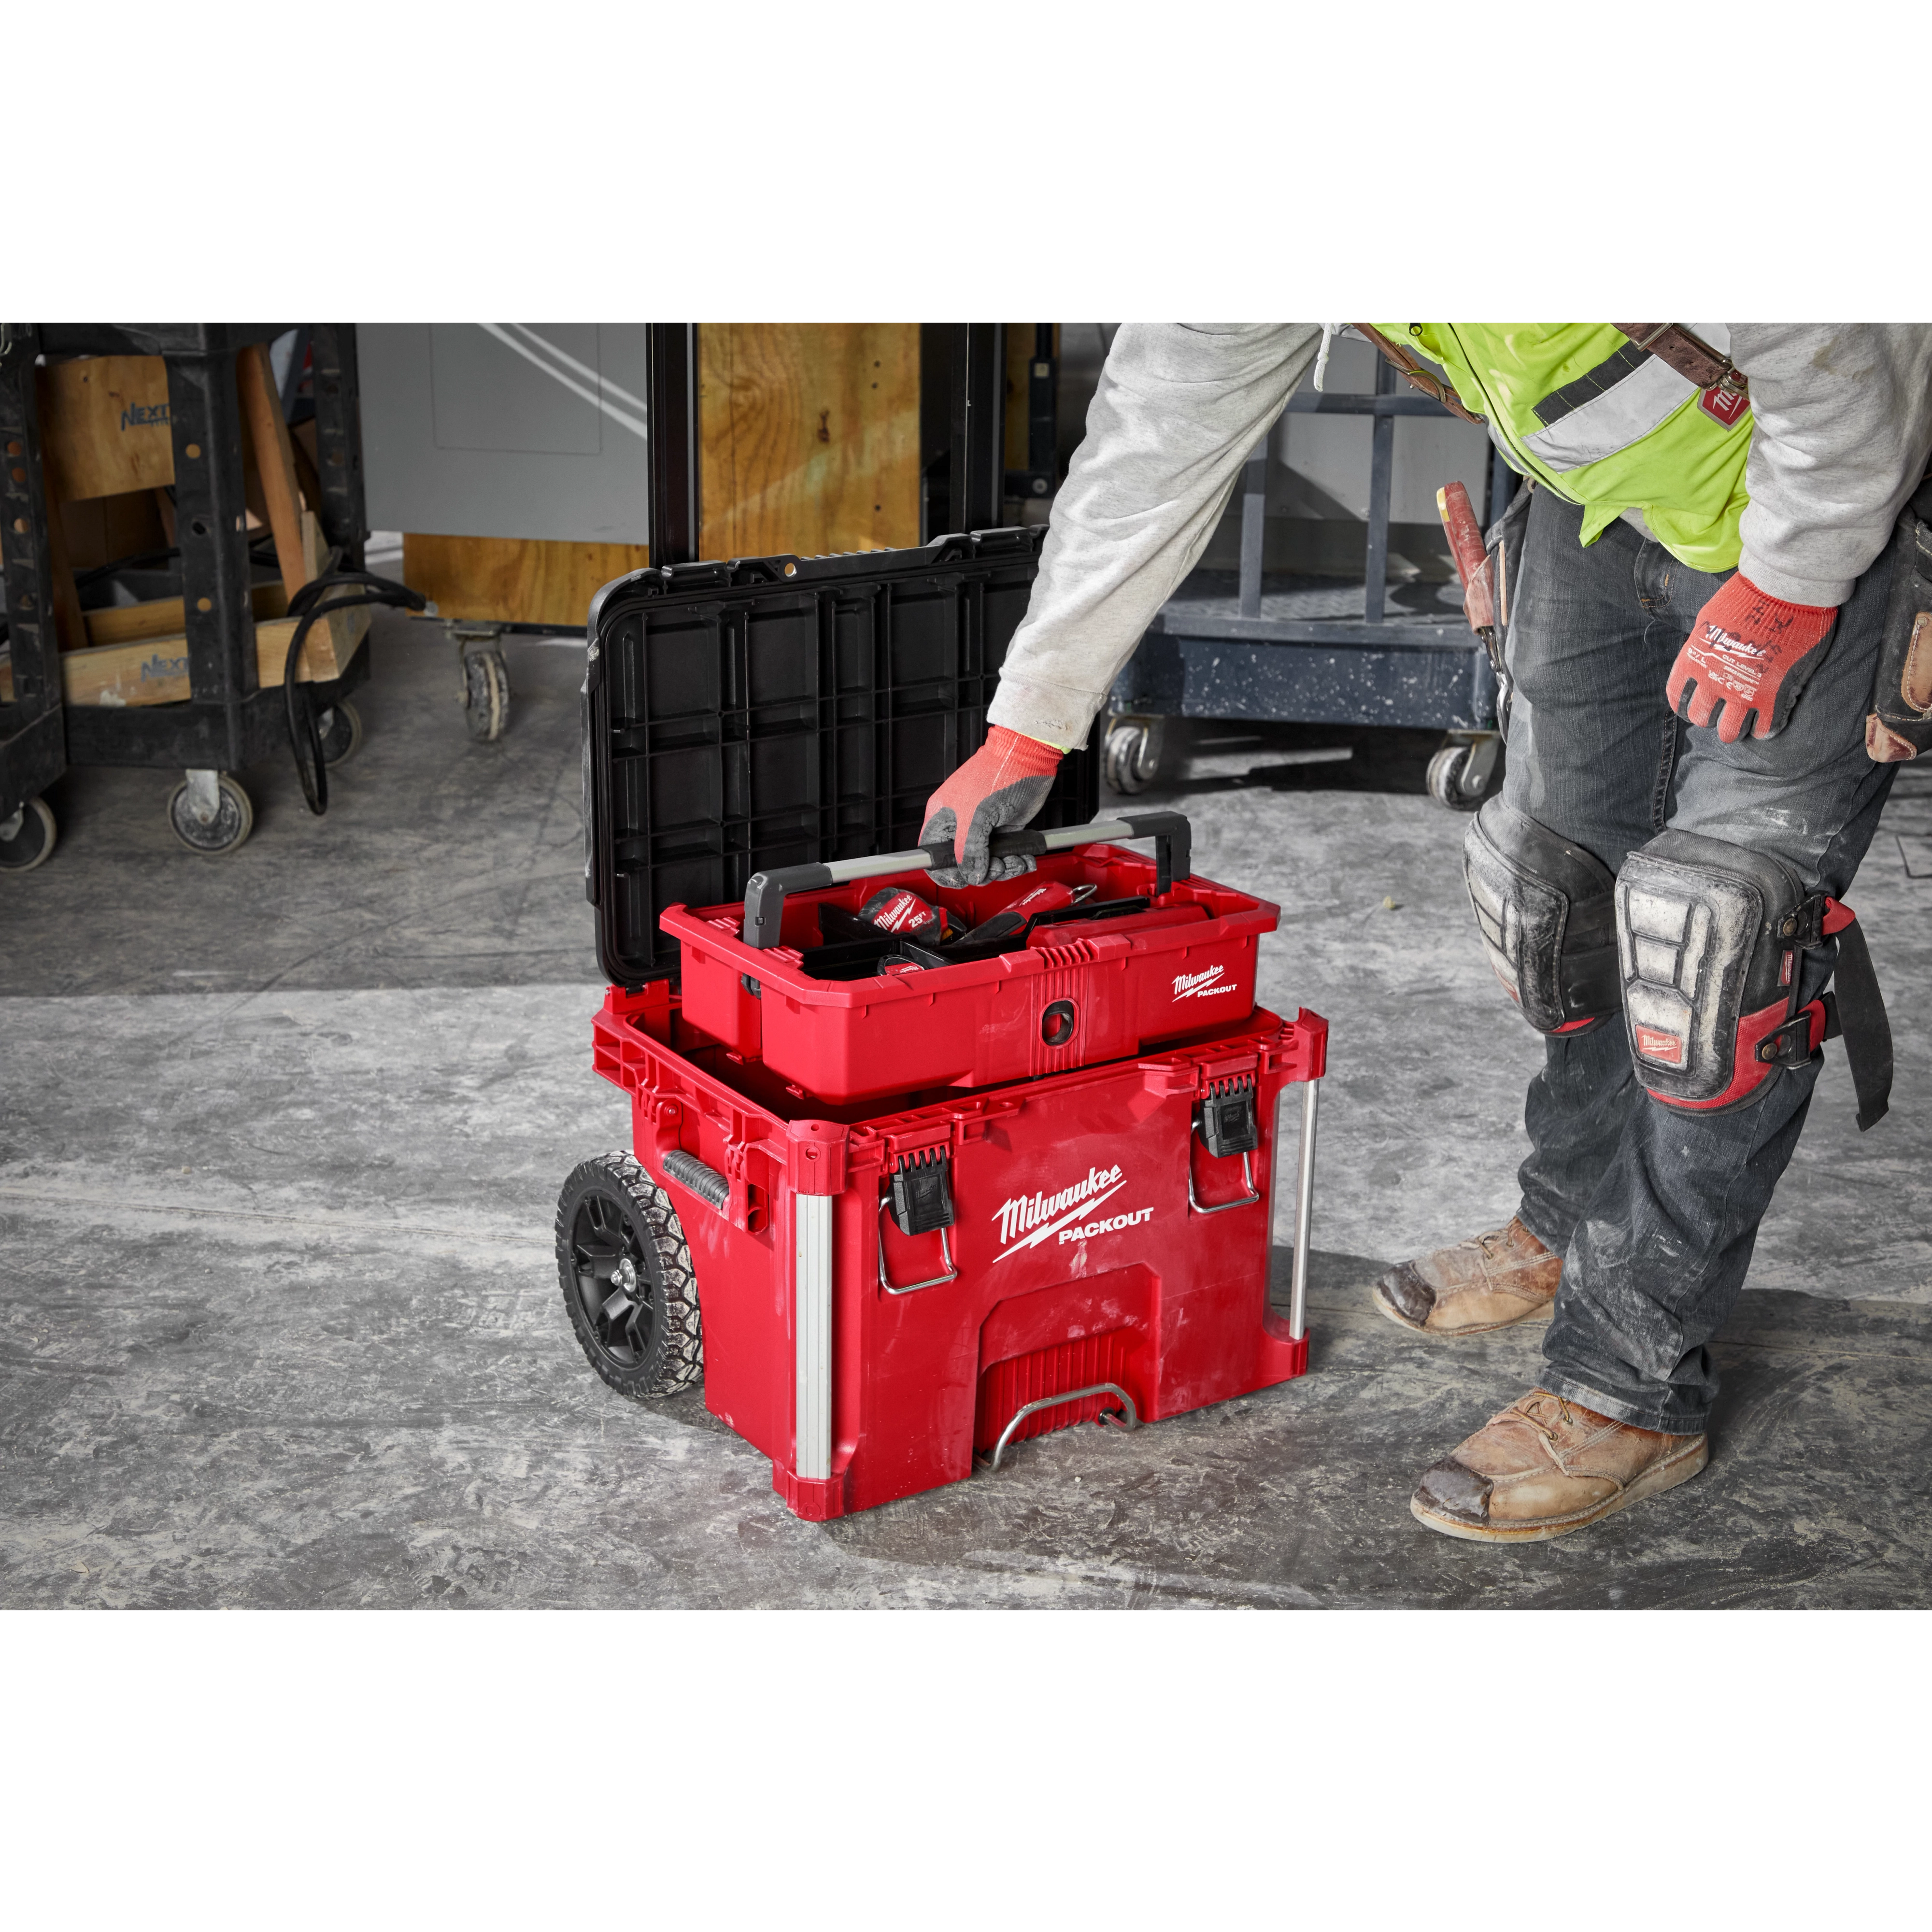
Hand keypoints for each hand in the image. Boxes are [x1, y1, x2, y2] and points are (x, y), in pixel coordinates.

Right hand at [919, 726, 1062, 885]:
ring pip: (987, 863)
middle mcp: (961, 825)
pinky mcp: (1004, 830)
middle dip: (983, 871)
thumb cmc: (998, 772)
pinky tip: (1023, 857)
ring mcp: (983, 829)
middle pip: (963, 864)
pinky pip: (1005, 856)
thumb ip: (969, 848)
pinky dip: (1016, 861)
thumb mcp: (977, 815)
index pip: (932, 855)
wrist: (1029, 757)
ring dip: (1004, 868)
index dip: (944, 872)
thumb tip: (971, 873)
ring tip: (1015, 860)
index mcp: (943, 817)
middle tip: (996, 865)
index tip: (961, 879)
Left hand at [1668, 574, 1837, 743]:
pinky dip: (1765, 730)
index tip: (1695, 703)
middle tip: (1722, 710)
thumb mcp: (1708, 620)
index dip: (1685, 704)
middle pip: (1701, 717)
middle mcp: (1712, 682)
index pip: (1677, 696)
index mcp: (1693, 663)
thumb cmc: (1745, 598)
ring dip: (1733, 730)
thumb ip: (1701, 645)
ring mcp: (1742, 692)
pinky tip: (1767, 724)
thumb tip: (1701, 655)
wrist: (1781, 591)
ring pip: (1729, 732)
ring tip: (1742, 723)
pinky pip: (1765, 728)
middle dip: (1709, 717)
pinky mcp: (1773, 696)